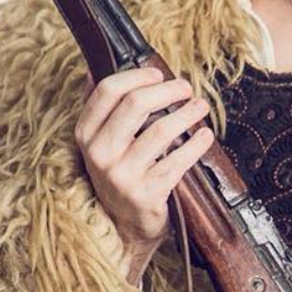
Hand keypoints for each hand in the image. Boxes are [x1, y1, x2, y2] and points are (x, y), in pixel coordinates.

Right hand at [74, 67, 214, 284]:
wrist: (124, 225)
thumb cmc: (119, 172)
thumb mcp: (101, 141)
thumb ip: (102, 108)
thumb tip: (99, 66)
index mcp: (86, 134)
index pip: (108, 91)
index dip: (137, 76)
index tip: (158, 73)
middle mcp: (99, 154)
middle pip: (136, 104)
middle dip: (167, 90)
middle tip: (185, 87)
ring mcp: (122, 175)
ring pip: (161, 129)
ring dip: (187, 113)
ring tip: (200, 106)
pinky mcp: (146, 193)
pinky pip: (178, 160)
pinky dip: (196, 143)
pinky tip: (205, 135)